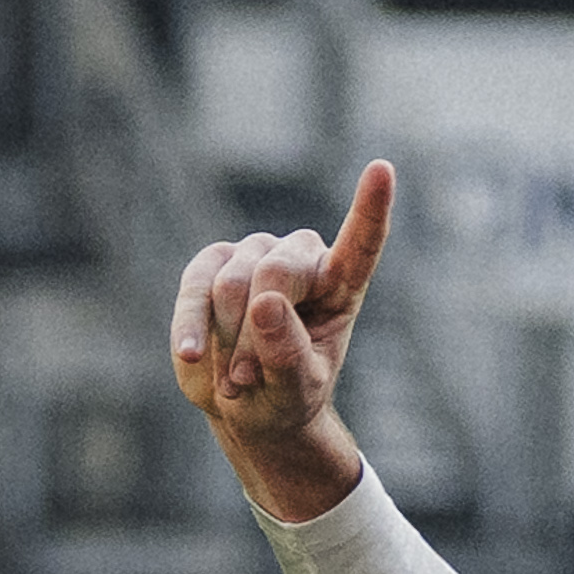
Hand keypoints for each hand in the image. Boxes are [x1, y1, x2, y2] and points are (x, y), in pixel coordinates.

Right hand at [168, 159, 391, 523]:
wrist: (245, 404)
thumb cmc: (286, 396)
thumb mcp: (295, 390)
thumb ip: (287, 354)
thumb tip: (265, 302)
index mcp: (340, 286)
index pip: (361, 245)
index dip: (370, 208)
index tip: (382, 169)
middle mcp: (300, 258)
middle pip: (274, 273)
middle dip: (255, 336)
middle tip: (248, 382)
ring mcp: (255, 254)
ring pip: (231, 285)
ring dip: (227, 343)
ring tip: (234, 381)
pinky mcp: (211, 264)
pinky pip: (195, 286)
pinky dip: (191, 325)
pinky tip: (191, 355)